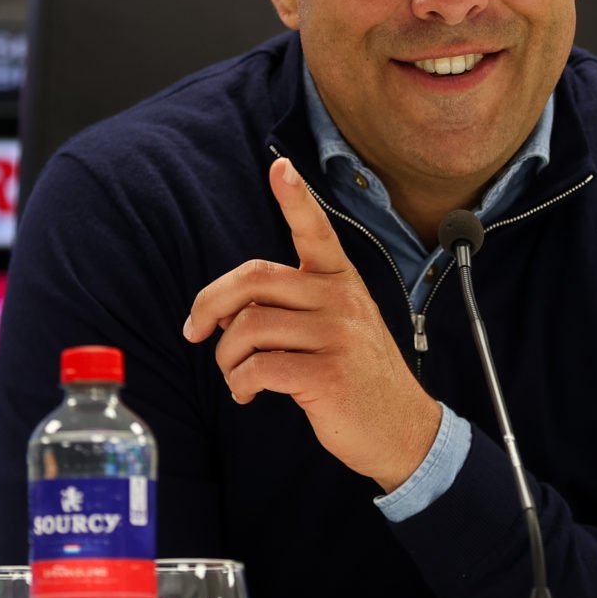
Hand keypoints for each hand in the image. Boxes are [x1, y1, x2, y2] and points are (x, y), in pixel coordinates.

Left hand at [182, 158, 441, 490]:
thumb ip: (292, 305)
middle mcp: (340, 300)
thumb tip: (221, 311)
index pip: (315, 231)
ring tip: (236, 376)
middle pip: (253, 280)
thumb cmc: (357, 375)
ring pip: (247, 328)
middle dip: (208, 304)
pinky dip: (240, 385)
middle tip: (195, 331)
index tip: (280, 168)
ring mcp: (336, 337)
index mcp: (341, 281)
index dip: (295, 198)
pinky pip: (257, 369)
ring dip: (226, 359)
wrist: (401, 429)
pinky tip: (248, 394)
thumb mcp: (338, 325)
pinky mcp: (328, 376)